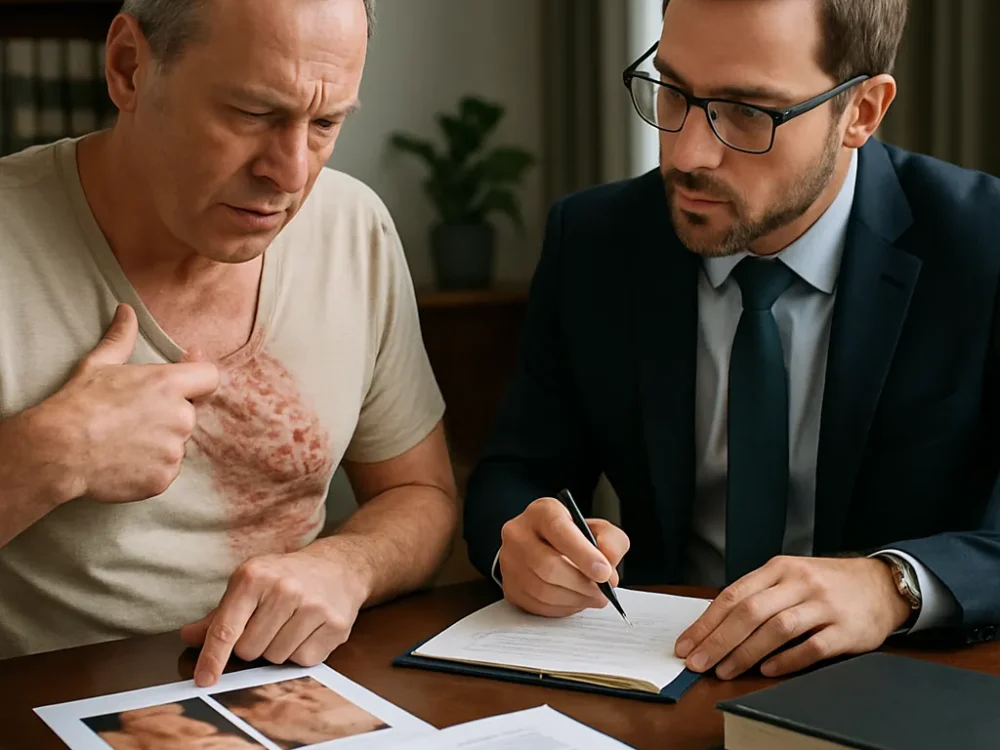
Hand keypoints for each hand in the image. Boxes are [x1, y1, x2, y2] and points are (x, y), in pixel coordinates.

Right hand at [34, 303, 218, 502]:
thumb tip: (126, 310)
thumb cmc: (78, 404)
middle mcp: (180, 416)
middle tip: (132, 417)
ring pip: (176, 442)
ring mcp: (174, 449)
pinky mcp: (165, 477)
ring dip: (159, 441)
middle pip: (189, 412)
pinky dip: (150, 467)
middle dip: (168, 414)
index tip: (184, 378)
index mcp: (169, 384)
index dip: (199, 377)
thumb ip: (122, 337)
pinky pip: (166, 469)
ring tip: (123, 440)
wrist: (58, 450)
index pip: (210, 377)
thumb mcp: (99, 364)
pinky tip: (124, 460)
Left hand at [181, 545, 369, 686]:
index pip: (226, 629)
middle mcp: (284, 588)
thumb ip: (219, 615)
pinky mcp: (335, 624)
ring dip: (278, 649)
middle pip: (249, 650)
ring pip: (276, 658)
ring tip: (291, 624)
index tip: (204, 680)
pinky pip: (304, 660)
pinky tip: (309, 629)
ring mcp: (313, 606)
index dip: (212, 658)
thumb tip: (188, 636)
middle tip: (269, 623)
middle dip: (253, 646)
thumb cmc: (287, 576)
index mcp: (254, 576)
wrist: (340, 566)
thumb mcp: (250, 584)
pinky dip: (301, 652)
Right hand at [498, 496, 629, 617]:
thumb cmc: (572, 538)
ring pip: (543, 589)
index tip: (604, 572)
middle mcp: (519, 533)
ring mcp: (509, 561)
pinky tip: (574, 600)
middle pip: (548, 565)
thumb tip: (608, 563)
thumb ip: (611, 541)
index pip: (559, 530)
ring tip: (592, 596)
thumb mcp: (598, 529)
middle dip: (582, 583)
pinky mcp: (509, 586)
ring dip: (575, 599)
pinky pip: (537, 605)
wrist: (544, 546)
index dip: (583, 554)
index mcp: (542, 512)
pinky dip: (562, 607)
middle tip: (603, 590)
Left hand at [674, 556, 911, 679]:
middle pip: (750, 612)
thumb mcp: (789, 577)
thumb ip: (758, 595)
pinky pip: (812, 647)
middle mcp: (799, 583)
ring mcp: (823, 605)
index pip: (733, 595)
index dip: (706, 622)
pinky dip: (787, 660)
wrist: (881, 584)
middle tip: (698, 662)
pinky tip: (767, 670)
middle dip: (718, 640)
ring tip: (724, 671)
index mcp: (779, 569)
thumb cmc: (825, 584)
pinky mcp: (846, 630)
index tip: (686, 644)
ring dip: (746, 653)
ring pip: (777, 629)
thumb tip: (715, 627)